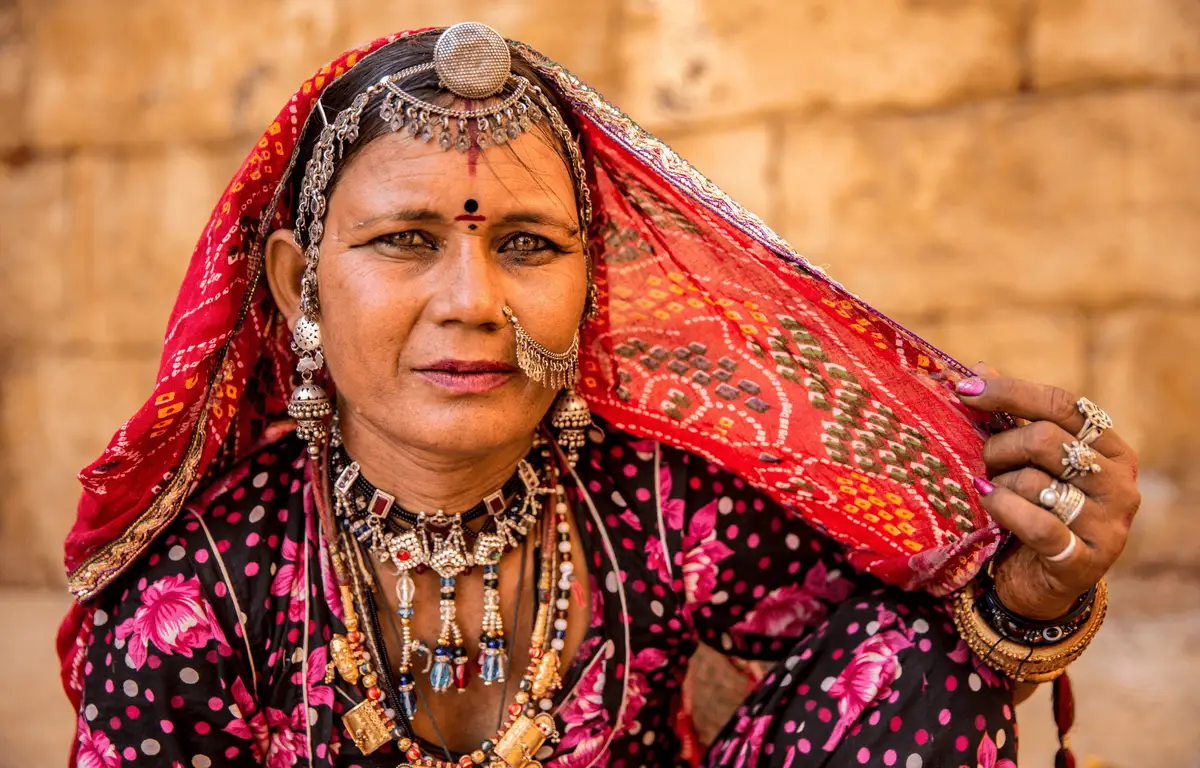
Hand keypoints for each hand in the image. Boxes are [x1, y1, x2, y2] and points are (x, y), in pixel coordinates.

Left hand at [956, 363, 1140, 619]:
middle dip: (1000, 448)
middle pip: (1047, 440)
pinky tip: (986, 501)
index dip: (1010, 392)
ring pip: (1037, 482)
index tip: (963, 390)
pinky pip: (1037, 524)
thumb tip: (979, 368)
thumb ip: (1009, 418)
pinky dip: (1003, 508)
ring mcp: (1109, 523)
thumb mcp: (1024, 462)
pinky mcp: (1086, 560)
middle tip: (982, 462)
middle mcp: (1119, 482)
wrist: (1038, 584)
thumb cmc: (1032, 510)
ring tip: (991, 492)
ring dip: (999, 484)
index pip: (1062, 404)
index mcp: (1109, 448)